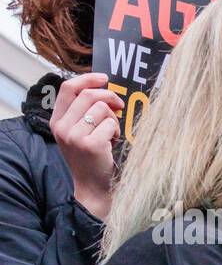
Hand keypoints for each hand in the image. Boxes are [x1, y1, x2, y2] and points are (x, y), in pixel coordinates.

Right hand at [50, 72, 122, 219]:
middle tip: (120, 105)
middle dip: (109, 97)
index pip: (67, 89)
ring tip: (111, 135)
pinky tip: (112, 144)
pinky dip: (117, 132)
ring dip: (113, 120)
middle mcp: (62, 127)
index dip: (87, 79)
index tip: (104, 78)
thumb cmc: (91, 157)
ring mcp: (75, 136)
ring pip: (102, 110)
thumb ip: (84, 112)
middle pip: (88, 95)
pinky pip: (111, 124)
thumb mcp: (79, 133)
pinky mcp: (91, 144)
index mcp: (57, 121)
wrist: (92, 186)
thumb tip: (104, 91)